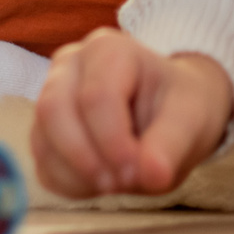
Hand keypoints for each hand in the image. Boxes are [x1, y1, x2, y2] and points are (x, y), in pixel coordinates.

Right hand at [30, 28, 233, 198]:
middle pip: (53, 111)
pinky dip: (70, 183)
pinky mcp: (44, 131)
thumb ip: (171, 145)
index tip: (139, 174)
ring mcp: (50, 96)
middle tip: (122, 184)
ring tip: (118, 184)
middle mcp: (69, 64)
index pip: (95, 97)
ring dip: (78, 174)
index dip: (113, 142)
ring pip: (42, 139)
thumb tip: (152, 176)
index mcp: (108, 49)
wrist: (169, 114)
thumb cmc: (178, 106)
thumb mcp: (191, 119)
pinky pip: (43, 163)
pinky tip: (101, 184)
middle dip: (86, 158)